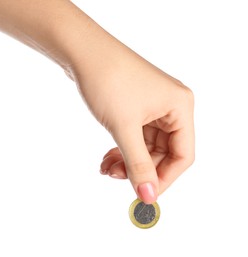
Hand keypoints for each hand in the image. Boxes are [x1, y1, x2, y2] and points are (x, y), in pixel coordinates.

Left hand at [70, 38, 194, 203]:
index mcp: (180, 107)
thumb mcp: (124, 128)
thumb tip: (148, 195)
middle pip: (163, 152)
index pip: (183, 154)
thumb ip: (138, 164)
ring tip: (106, 169)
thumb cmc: (108, 80)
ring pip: (146, 146)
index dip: (164, 178)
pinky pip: (134, 136)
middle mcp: (171, 106)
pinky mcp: (136, 106)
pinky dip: (122, 149)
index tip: (143, 194)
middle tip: (116, 178)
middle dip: (139, 169)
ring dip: (127, 160)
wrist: (82, 51)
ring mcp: (152, 106)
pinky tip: (107, 158)